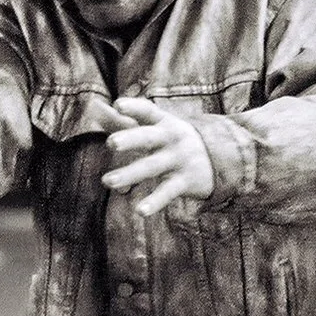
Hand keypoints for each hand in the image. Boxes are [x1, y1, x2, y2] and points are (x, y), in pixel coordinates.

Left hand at [101, 97, 214, 215]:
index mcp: (162, 122)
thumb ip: (121, 120)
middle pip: (148, 138)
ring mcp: (178, 159)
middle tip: (111, 143)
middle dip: (130, 139)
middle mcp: (170, 138)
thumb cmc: (172, 139)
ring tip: (107, 181)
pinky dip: (155, 202)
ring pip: (151, 167)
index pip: (147, 111)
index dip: (134, 108)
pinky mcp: (185, 181)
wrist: (223, 155)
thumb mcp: (152, 126)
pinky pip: (167, 192)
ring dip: (130, 174)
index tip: (118, 104)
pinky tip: (140, 211)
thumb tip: (92, 106)